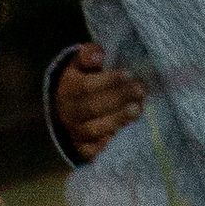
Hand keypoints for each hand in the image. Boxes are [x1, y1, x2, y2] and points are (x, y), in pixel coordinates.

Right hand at [54, 41, 145, 158]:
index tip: (126, 73)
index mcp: (68, 89)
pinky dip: (110, 142)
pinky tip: (126, 131)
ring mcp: (75, 133)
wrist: (64, 111)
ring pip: (94, 130)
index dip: (106, 81)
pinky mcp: (83, 149)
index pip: (85, 87)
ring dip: (118, 120)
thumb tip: (97, 55)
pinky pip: (94, 150)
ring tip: (138, 108)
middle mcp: (69, 113)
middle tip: (140, 89)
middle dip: (118, 99)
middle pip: (91, 108)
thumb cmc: (81, 81)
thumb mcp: (81, 64)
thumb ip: (89, 55)